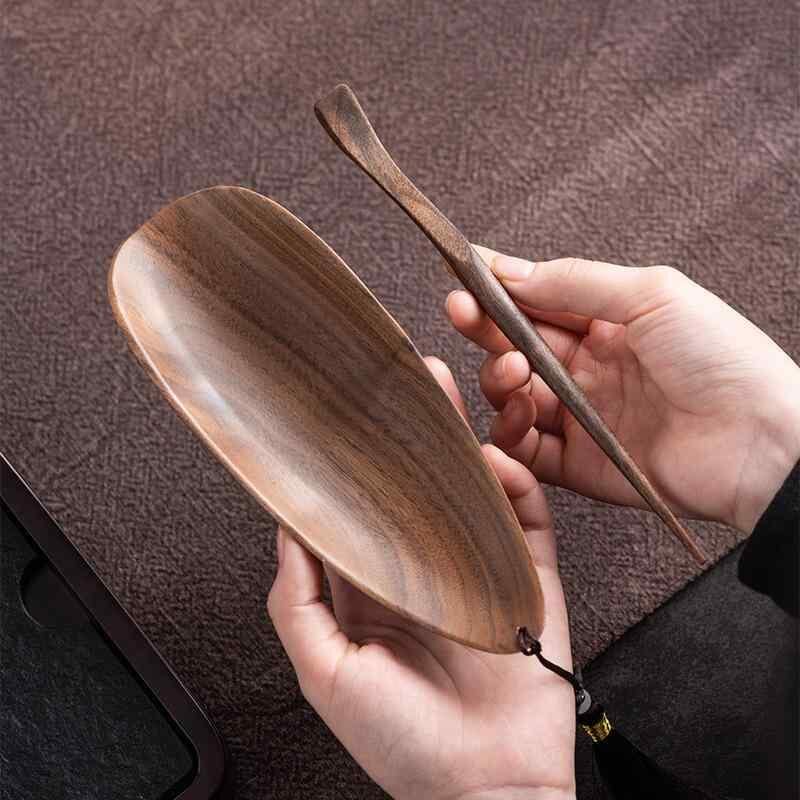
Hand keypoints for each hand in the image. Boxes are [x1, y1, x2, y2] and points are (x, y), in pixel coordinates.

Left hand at [268, 358, 575, 799]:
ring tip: (452, 395)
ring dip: (465, 441)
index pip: (364, 508)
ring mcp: (483, 570)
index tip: (345, 414)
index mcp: (377, 586)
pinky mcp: (529, 580)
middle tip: (404, 382)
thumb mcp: (327, 673)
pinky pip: (528, 522)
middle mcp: (428, 569)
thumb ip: (299, 600)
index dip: (356, 460)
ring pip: (474, 491)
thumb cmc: (402, 743)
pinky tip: (500, 460)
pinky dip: (518, 487)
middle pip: (422, 485)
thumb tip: (286, 530)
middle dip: (414, 433)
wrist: (486, 788)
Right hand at [448, 247, 799, 532]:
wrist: (761, 443)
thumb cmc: (724, 360)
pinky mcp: (578, 464)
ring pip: (511, 397)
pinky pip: (525, 450)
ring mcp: (580, 417)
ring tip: (517, 372)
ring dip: (499, 380)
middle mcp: (588, 369)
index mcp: (607, 325)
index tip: (463, 279)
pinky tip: (517, 415)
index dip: (496, 292)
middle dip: (486, 331)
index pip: (536, 303)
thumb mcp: (651, 294)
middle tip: (467, 316)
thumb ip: (574, 282)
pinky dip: (508, 434)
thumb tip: (508, 268)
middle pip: (514, 348)